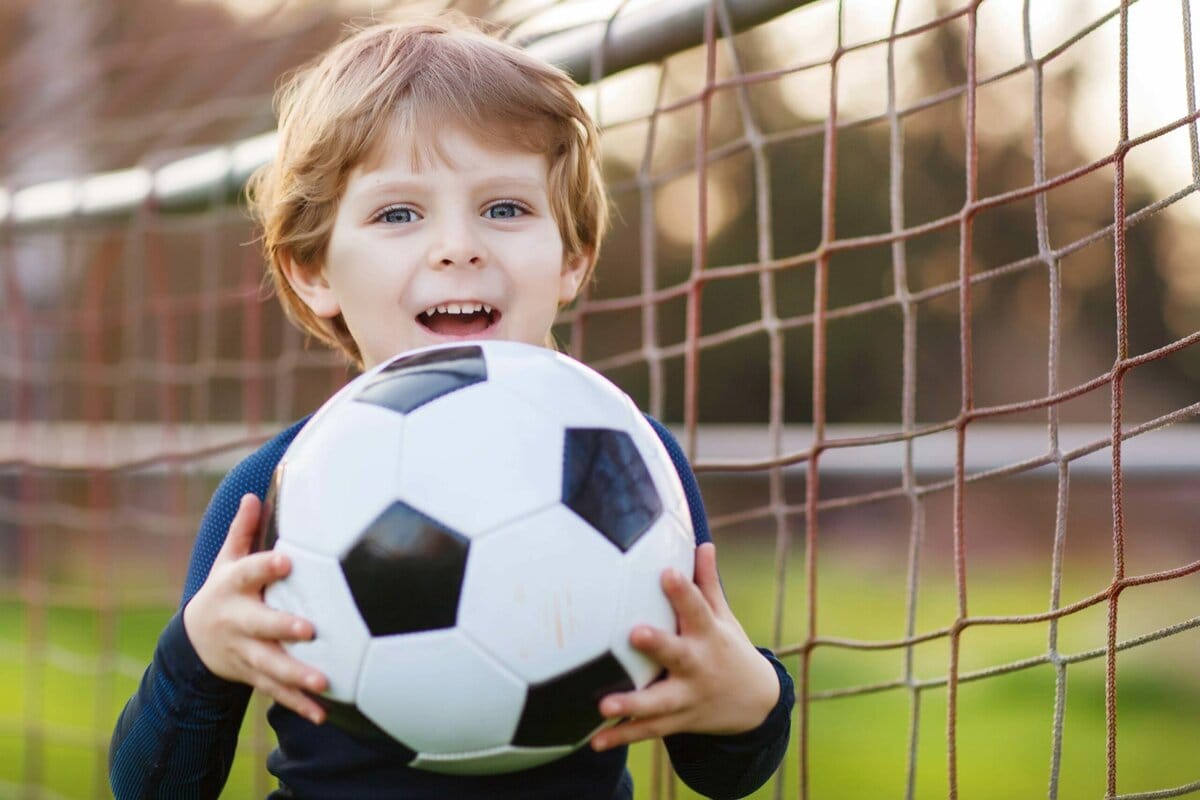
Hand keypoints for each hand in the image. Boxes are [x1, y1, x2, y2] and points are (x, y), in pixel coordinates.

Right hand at [183, 493, 327, 723]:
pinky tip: (322, 713)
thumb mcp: (226, 559)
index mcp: (232, 587)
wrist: (195, 640)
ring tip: (323, 682)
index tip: (285, 559)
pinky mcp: (253, 676)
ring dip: (295, 675)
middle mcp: (238, 621)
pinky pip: (276, 691)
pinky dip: (298, 704)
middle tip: (309, 629)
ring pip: (270, 665)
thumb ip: (243, 530)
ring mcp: (244, 652)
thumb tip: (254, 494)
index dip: (264, 566)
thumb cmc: (225, 588)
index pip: (247, 573)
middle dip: (282, 628)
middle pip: (259, 625)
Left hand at [590, 542, 778, 750]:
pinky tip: (595, 742)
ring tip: (604, 706)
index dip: (683, 590)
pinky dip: (622, 738)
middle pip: (678, 655)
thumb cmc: (728, 648)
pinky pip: (648, 732)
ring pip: (659, 703)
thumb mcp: (725, 618)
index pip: (697, 608)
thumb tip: (704, 542)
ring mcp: (688, 697)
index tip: (666, 571)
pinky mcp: (678, 722)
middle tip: (634, 633)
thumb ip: (708, 584)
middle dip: (658, 645)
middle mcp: (698, 666)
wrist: (758, 705)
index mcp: (709, 635)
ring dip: (632, 705)